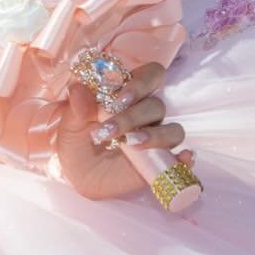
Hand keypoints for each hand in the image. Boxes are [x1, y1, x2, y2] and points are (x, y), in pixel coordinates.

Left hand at [52, 61, 191, 201]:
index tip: (119, 98)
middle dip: (134, 115)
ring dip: (154, 136)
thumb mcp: (70, 127)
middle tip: (111, 127)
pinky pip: (182, 157)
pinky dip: (185, 157)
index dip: (141, 83)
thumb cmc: (77, 144)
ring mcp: (156, 138)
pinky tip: (181, 157)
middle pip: (157, 104)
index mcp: (127, 96)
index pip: (150, 75)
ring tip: (130, 144)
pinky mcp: (162, 162)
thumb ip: (76, 108)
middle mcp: (146, 114)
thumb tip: (78, 88)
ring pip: (172, 129)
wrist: (80, 178)